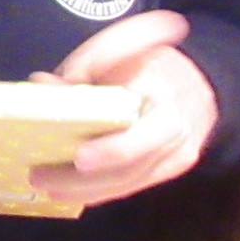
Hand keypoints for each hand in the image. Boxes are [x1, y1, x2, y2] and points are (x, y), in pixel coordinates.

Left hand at [28, 9, 219, 206]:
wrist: (199, 80)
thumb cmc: (151, 63)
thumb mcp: (124, 48)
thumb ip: (87, 64)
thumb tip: (42, 83)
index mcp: (166, 97)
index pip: (144, 133)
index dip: (112, 150)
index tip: (79, 157)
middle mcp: (176, 132)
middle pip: (130, 168)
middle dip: (82, 180)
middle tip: (40, 176)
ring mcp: (176, 156)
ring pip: (128, 183)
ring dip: (84, 191)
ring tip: (45, 187)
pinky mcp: (167, 169)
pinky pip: (131, 186)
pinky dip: (99, 191)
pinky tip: (69, 192)